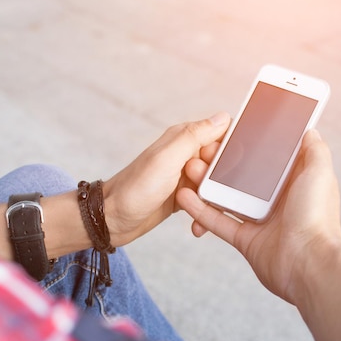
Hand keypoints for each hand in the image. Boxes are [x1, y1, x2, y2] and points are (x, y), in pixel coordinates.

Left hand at [103, 113, 230, 246]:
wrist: (112, 221)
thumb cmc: (135, 189)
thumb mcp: (166, 159)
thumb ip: (194, 136)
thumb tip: (224, 117)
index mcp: (184, 138)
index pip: (222, 133)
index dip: (228, 150)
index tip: (218, 165)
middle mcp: (187, 154)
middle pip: (223, 161)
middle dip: (220, 178)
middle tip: (197, 186)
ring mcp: (186, 176)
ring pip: (217, 183)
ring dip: (214, 199)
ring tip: (194, 206)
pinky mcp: (185, 196)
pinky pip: (207, 201)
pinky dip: (206, 212)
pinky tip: (197, 223)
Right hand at [176, 130, 340, 303]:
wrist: (308, 265)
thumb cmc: (317, 218)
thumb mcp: (320, 173)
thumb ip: (315, 149)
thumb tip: (308, 130)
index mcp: (294, 182)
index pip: (268, 157)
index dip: (250, 144)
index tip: (230, 131)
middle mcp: (277, 199)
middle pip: (243, 175)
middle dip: (222, 162)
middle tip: (202, 149)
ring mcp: (259, 220)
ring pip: (227, 196)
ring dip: (207, 183)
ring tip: (190, 168)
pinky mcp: (245, 239)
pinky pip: (218, 221)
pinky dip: (201, 210)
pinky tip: (185, 197)